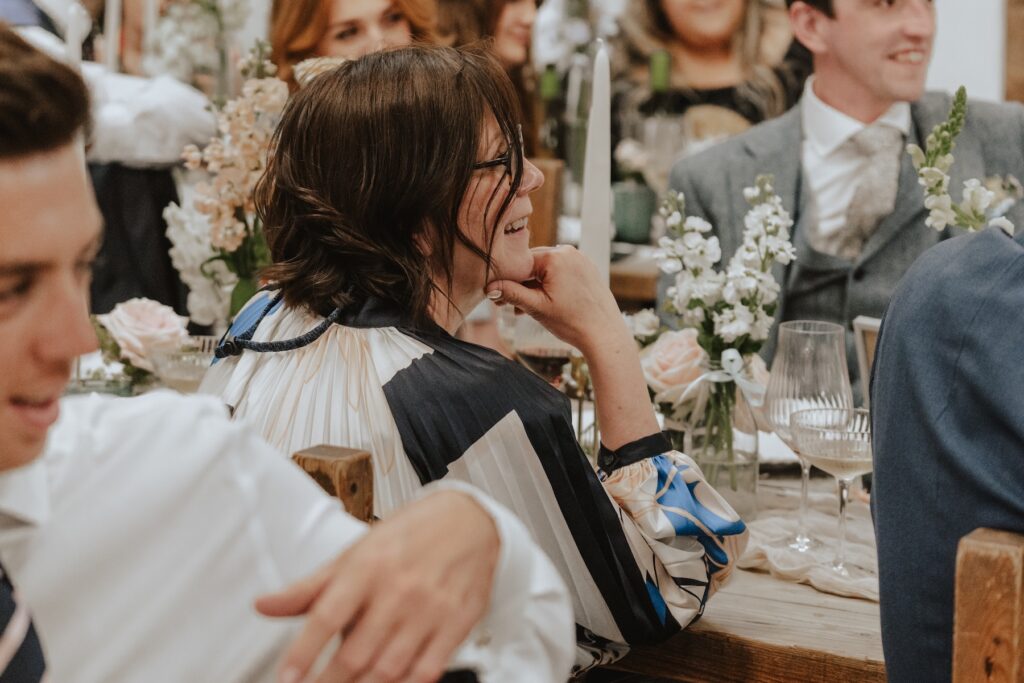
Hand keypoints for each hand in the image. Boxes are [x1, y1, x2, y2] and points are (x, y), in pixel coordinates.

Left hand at [256, 490, 499, 682]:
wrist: (469, 519)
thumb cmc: (409, 536)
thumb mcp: (355, 553)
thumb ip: (309, 587)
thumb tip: (264, 606)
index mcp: (367, 566)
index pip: (326, 615)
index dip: (303, 652)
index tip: (287, 677)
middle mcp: (398, 588)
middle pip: (356, 652)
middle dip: (328, 682)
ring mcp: (430, 608)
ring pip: (389, 668)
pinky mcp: (457, 623)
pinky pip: (427, 670)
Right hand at [486, 246, 628, 354]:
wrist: (604, 334)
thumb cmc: (573, 321)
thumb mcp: (536, 307)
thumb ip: (512, 293)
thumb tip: (489, 286)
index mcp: (555, 257)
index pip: (520, 263)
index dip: (506, 280)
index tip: (496, 296)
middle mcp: (568, 252)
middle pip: (533, 264)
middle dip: (519, 284)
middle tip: (505, 304)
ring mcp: (580, 259)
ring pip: (546, 270)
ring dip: (533, 286)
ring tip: (523, 309)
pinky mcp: (586, 269)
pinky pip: (560, 273)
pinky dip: (549, 285)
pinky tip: (542, 303)